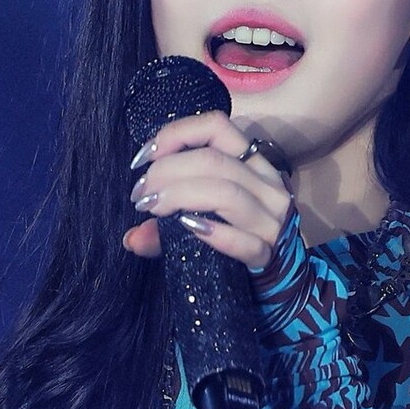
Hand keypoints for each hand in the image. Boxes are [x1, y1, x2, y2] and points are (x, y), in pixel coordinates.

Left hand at [121, 109, 293, 270]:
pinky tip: (187, 228)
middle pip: (213, 161)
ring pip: (226, 192)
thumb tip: (131, 238)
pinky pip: (241, 240)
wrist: (277, 282)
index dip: (175, 134)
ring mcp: (272, 221)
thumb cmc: (236, 239)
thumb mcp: (204, 218)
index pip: (216, 126)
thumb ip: (166, 224)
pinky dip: (211, 232)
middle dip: (166, 172)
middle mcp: (267, 185)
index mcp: (252, 164)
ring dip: (179, 196)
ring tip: (153, 209)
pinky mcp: (269, 254)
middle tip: (141, 194)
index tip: (143, 159)